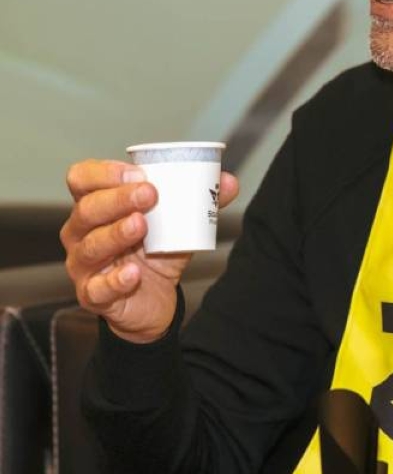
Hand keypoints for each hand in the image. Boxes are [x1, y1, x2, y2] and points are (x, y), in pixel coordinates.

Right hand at [62, 159, 238, 343]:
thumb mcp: (178, 222)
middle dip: (118, 198)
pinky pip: (98, 288)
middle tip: (149, 194)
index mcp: (97, 205)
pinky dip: (116, 280)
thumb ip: (201, 201)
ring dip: (116, 233)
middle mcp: (82, 232)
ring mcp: (84, 265)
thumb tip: (229, 181)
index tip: (139, 173)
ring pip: (91, 246)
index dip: (104, 172)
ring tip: (141, 225)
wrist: (155, 300)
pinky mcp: (93, 295)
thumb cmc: (156, 251)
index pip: (83, 179)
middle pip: (86, 209)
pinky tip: (133, 273)